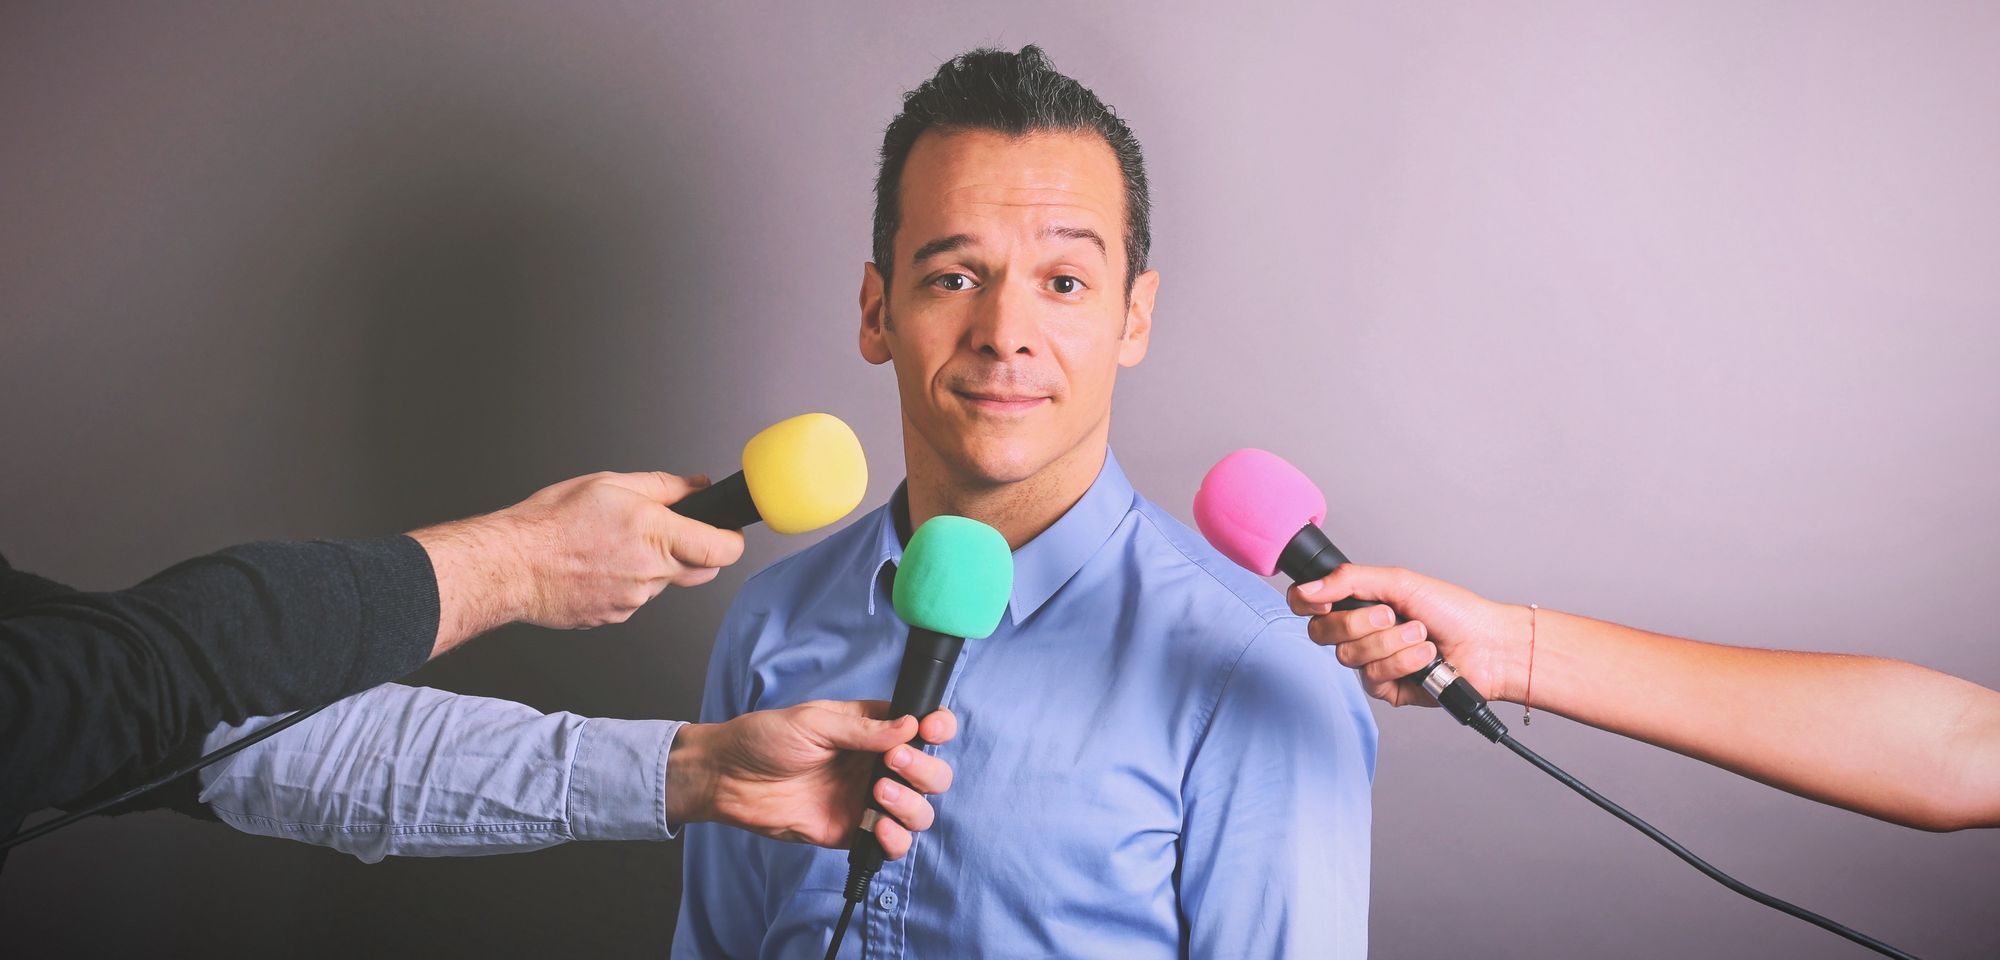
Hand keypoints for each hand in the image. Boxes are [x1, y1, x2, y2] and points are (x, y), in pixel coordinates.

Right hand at [413, 471, 746, 652]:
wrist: (509, 567)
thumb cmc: (550, 524)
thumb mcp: (610, 485)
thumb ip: (663, 487)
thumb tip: (696, 485)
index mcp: (656, 536)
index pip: (724, 549)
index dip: (732, 538)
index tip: (727, 529)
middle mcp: (651, 574)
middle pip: (702, 570)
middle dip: (697, 551)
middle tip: (670, 532)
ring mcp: (633, 602)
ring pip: (664, 584)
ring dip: (654, 566)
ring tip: (613, 545)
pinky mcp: (614, 617)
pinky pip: (635, 599)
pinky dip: (626, 582)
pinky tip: (598, 566)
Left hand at [666, 700, 956, 858]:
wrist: (727, 778)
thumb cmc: (764, 739)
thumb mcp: (813, 721)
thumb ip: (863, 728)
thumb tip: (910, 726)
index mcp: (873, 730)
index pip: (923, 728)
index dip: (938, 729)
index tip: (932, 731)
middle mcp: (877, 765)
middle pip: (931, 774)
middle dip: (924, 770)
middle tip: (895, 762)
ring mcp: (867, 801)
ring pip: (918, 811)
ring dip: (911, 804)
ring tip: (878, 793)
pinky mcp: (852, 833)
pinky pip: (890, 843)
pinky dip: (894, 839)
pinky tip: (877, 828)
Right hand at [1286, 564, 1530, 707]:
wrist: (1487, 645)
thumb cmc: (1452, 610)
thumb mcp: (1398, 582)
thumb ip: (1349, 580)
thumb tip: (1307, 589)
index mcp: (1359, 605)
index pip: (1309, 605)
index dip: (1307, 603)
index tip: (1325, 600)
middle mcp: (1360, 634)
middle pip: (1323, 633)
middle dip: (1359, 623)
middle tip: (1390, 615)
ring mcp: (1372, 663)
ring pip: (1350, 656)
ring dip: (1390, 643)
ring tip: (1420, 635)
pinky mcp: (1386, 690)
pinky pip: (1373, 678)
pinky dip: (1403, 663)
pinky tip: (1424, 656)